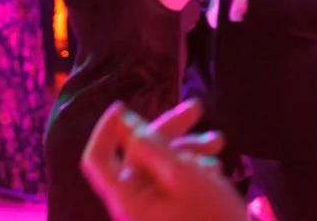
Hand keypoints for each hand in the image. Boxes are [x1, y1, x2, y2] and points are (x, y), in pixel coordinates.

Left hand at [81, 99, 249, 220]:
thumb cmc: (215, 220)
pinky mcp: (172, 217)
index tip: (124, 106)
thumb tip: (124, 121)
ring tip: (219, 144)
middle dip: (166, 132)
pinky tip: (216, 168)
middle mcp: (132, 207)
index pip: (97, 159)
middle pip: (136, 158)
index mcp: (125, 199)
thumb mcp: (185, 175)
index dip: (106, 130)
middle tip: (198, 109)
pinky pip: (173, 187)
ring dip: (186, 150)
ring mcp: (152, 214)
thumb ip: (152, 146)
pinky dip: (191, 171)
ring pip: (160, 169)